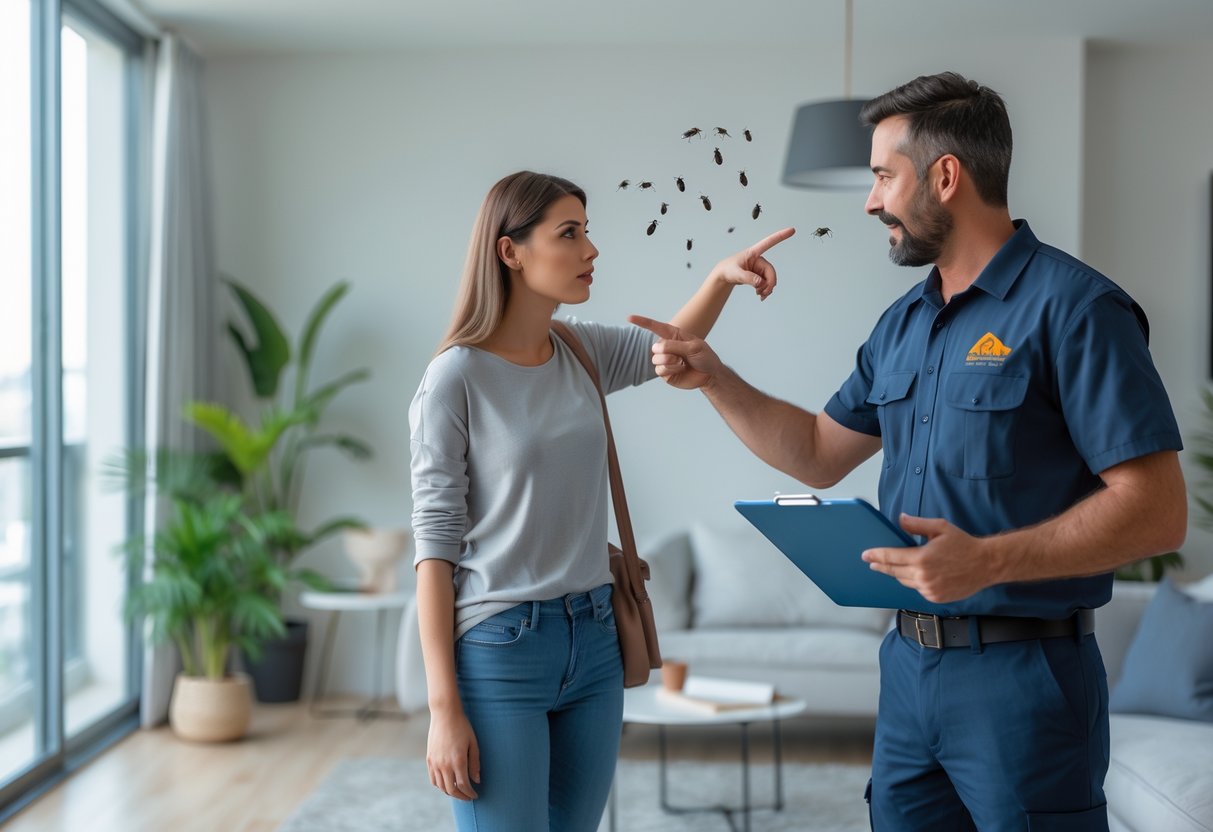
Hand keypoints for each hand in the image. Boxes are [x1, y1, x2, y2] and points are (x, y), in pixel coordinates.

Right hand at [426, 707, 479, 800]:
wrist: (444, 714)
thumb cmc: (462, 727)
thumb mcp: (473, 744)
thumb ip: (475, 763)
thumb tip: (477, 780)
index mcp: (458, 761)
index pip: (464, 785)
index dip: (470, 793)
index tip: (475, 795)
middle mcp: (444, 764)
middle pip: (452, 790)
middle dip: (461, 796)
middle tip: (468, 797)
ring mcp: (435, 763)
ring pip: (441, 787)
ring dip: (450, 792)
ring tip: (458, 791)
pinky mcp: (429, 759)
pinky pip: (433, 779)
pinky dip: (440, 786)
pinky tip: (447, 784)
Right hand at [628, 315, 724, 389]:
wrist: (710, 374)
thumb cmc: (704, 356)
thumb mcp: (694, 346)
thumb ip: (676, 345)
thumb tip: (658, 349)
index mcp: (672, 335)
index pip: (654, 326)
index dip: (641, 321)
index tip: (629, 318)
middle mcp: (666, 347)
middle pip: (655, 347)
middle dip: (668, 352)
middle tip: (682, 356)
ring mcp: (664, 360)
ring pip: (656, 359)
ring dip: (670, 361)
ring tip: (682, 363)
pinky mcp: (665, 373)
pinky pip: (659, 370)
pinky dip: (671, 370)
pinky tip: (680, 370)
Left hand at [711, 227, 794, 300]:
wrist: (724, 276)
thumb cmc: (728, 270)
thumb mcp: (736, 274)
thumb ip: (748, 278)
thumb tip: (760, 283)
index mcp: (753, 253)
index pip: (768, 243)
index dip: (780, 236)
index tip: (792, 230)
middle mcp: (759, 260)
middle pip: (770, 271)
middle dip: (769, 283)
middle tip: (763, 293)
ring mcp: (760, 268)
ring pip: (770, 279)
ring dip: (767, 288)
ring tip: (759, 295)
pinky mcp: (760, 275)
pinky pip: (767, 283)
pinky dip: (765, 290)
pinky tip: (760, 294)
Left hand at [861, 514, 993, 603]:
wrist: (987, 564)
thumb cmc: (964, 544)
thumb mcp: (940, 527)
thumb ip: (917, 525)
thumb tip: (900, 519)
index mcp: (922, 558)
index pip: (891, 557)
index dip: (876, 556)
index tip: (865, 555)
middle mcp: (923, 576)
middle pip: (894, 572)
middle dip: (881, 566)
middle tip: (872, 563)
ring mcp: (930, 589)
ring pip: (906, 582)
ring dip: (898, 574)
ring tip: (892, 567)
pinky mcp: (936, 597)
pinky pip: (918, 589)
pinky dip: (915, 582)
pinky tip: (916, 575)